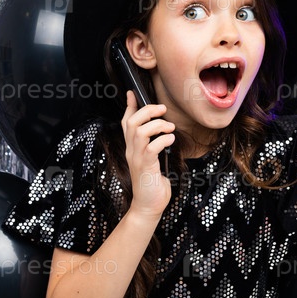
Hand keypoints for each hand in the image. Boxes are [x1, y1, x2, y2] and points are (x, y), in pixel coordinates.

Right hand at [120, 91, 175, 217]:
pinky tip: (170, 141)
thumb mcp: (152, 160)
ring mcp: (137, 158)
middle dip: (147, 110)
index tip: (132, 93)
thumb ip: (153, 145)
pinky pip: (152, 147)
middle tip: (162, 110)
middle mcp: (131, 150)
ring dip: (157, 125)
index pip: (126, 122)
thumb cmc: (152, 182)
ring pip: (140, 131)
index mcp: (132, 147)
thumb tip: (162, 132)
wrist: (149, 205)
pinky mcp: (146, 166)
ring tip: (169, 128)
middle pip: (132, 122)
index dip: (129, 106)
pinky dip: (164, 140)